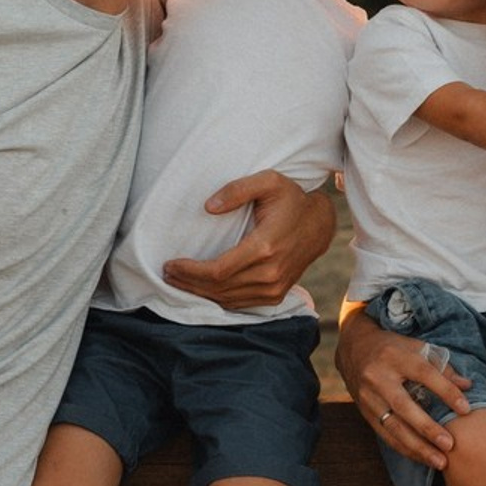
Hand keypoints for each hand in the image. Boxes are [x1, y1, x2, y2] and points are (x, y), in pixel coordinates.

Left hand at [162, 171, 334, 309]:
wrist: (319, 225)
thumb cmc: (291, 200)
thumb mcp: (268, 181)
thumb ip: (237, 188)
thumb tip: (209, 206)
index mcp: (265, 247)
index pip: (218, 270)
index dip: (190, 271)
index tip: (170, 264)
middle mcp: (270, 273)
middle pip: (219, 288)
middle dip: (188, 283)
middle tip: (167, 274)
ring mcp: (274, 288)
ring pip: (227, 300)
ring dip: (199, 294)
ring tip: (178, 282)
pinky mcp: (276, 295)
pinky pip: (240, 304)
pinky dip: (217, 300)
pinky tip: (201, 290)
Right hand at [335, 307, 471, 470]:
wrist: (354, 348)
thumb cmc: (393, 348)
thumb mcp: (416, 347)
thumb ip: (442, 367)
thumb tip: (467, 386)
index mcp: (395, 356)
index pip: (424, 374)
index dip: (445, 391)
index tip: (465, 409)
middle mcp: (378, 376)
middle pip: (404, 406)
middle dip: (428, 428)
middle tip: (450, 445)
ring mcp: (368, 396)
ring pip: (393, 426)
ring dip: (417, 447)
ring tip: (440, 461)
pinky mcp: (364, 411)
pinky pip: (385, 434)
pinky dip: (405, 448)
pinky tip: (422, 457)